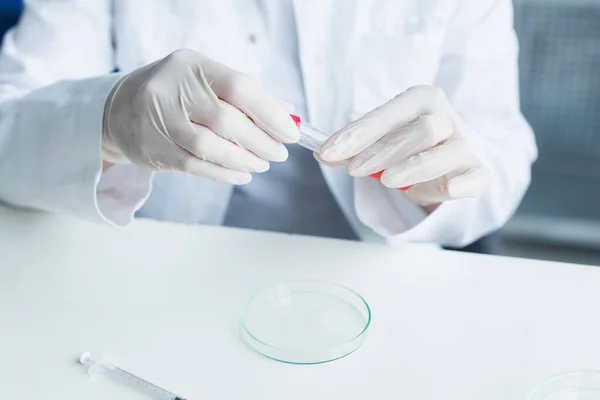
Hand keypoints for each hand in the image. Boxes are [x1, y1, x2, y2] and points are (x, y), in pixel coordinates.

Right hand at [102, 49, 298, 183]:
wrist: (121, 107)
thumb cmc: (178, 92)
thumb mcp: (209, 81)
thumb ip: (248, 96)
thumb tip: (289, 115)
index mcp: (194, 66)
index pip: (239, 88)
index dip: (270, 113)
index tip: (290, 132)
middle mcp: (173, 90)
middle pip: (227, 121)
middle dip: (261, 142)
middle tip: (279, 154)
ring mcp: (159, 120)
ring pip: (210, 147)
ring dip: (244, 160)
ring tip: (261, 164)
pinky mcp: (153, 149)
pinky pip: (196, 166)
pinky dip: (224, 173)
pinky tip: (241, 174)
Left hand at [319, 86, 489, 205]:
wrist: (451, 158)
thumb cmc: (410, 146)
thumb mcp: (380, 141)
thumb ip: (354, 147)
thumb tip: (322, 153)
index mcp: (420, 100)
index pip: (386, 115)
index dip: (356, 135)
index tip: (328, 151)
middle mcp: (445, 116)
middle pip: (419, 130)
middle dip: (381, 152)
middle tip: (353, 170)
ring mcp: (465, 144)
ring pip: (444, 151)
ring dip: (413, 166)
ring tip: (387, 181)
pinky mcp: (479, 171)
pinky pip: (476, 176)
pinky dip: (463, 183)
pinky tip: (450, 189)